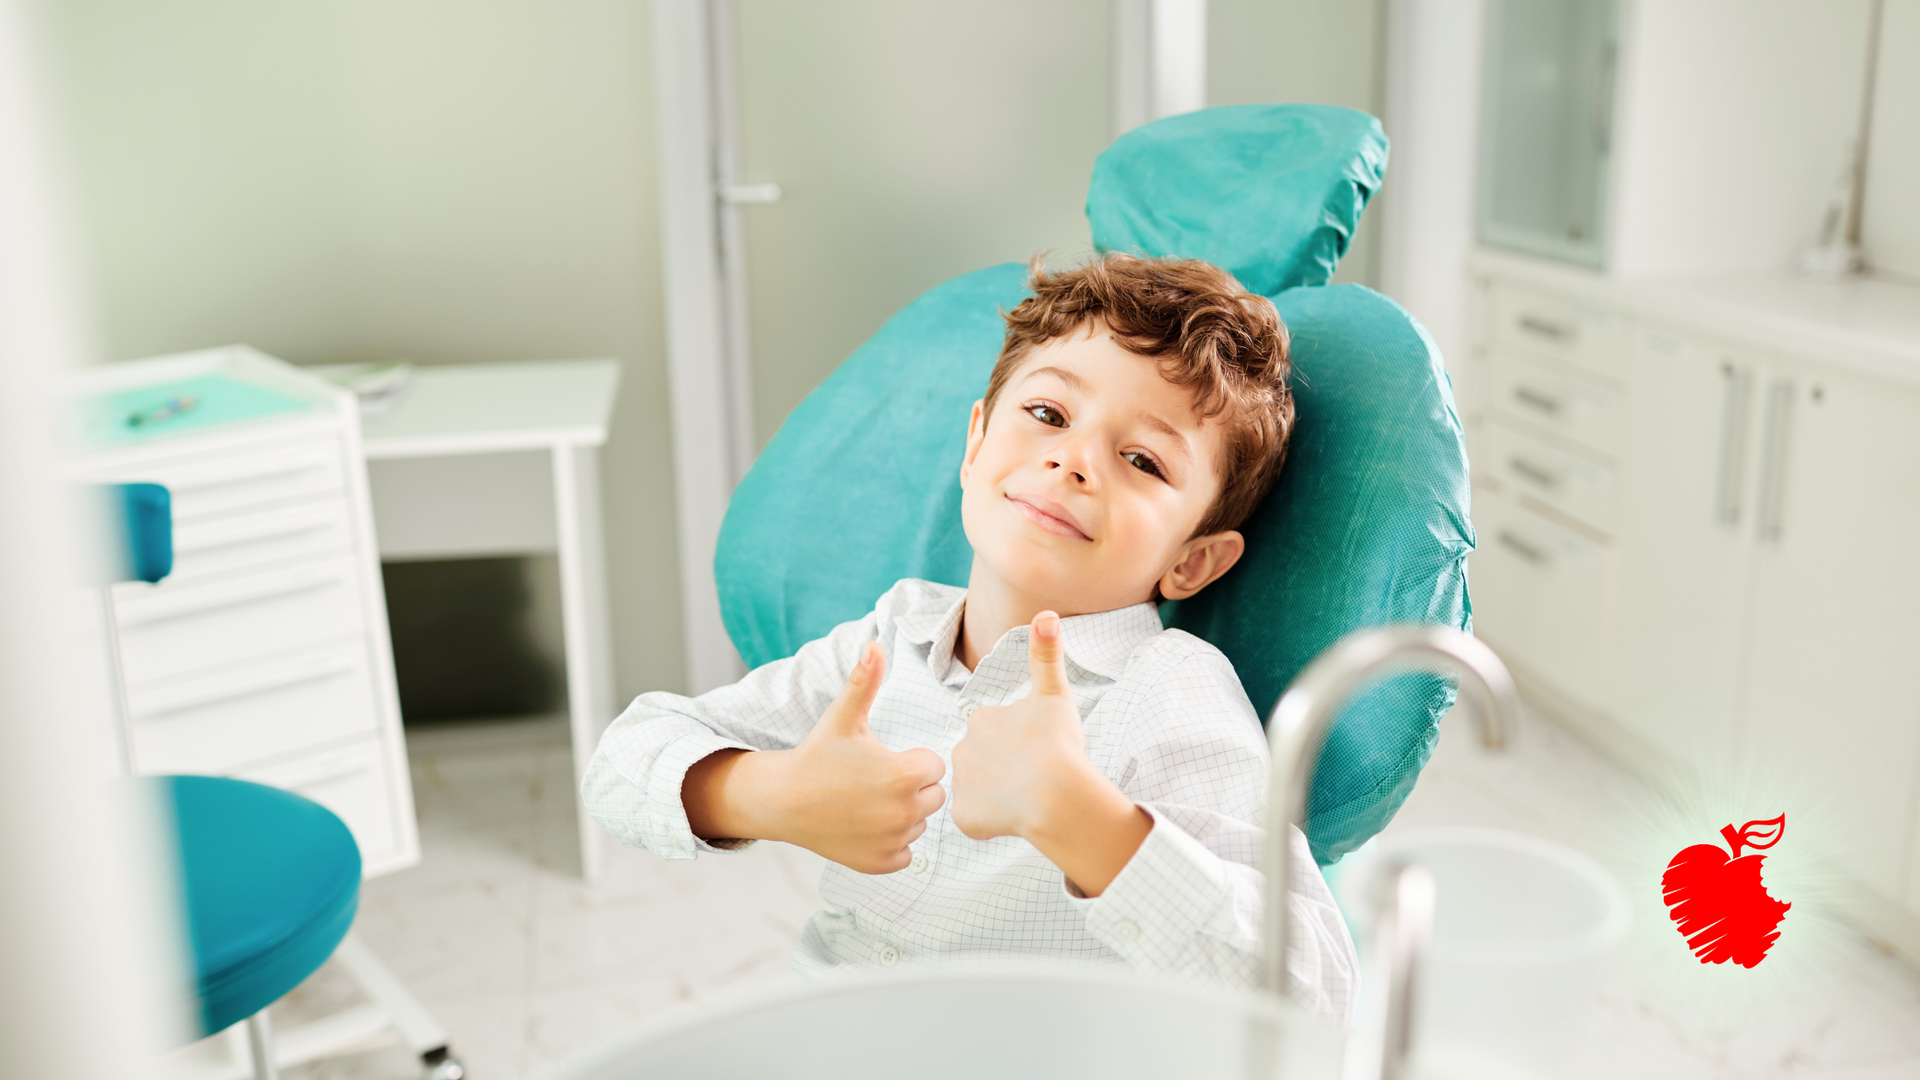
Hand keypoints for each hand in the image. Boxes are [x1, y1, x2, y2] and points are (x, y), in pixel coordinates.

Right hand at [686, 642, 947, 874]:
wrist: (783, 801)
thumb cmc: (817, 756)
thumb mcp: (844, 717)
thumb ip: (865, 681)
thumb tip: (874, 644)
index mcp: (904, 776)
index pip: (934, 765)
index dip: (911, 759)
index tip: (883, 759)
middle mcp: (904, 813)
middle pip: (933, 795)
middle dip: (911, 786)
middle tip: (875, 780)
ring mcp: (893, 842)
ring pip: (919, 823)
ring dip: (902, 814)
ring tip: (867, 801)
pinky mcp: (881, 863)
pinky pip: (906, 852)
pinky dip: (891, 842)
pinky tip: (866, 825)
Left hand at [950, 611, 1150, 895]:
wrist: (1057, 795)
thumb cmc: (1059, 745)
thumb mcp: (1055, 695)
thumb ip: (1046, 655)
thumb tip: (1047, 613)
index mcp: (981, 719)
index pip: (996, 731)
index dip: (1019, 742)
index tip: (1037, 749)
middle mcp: (963, 749)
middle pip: (985, 760)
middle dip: (1005, 768)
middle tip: (1033, 774)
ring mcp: (962, 785)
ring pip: (982, 790)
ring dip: (999, 794)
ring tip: (1026, 796)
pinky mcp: (966, 817)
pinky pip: (979, 820)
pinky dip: (994, 822)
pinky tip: (1016, 816)